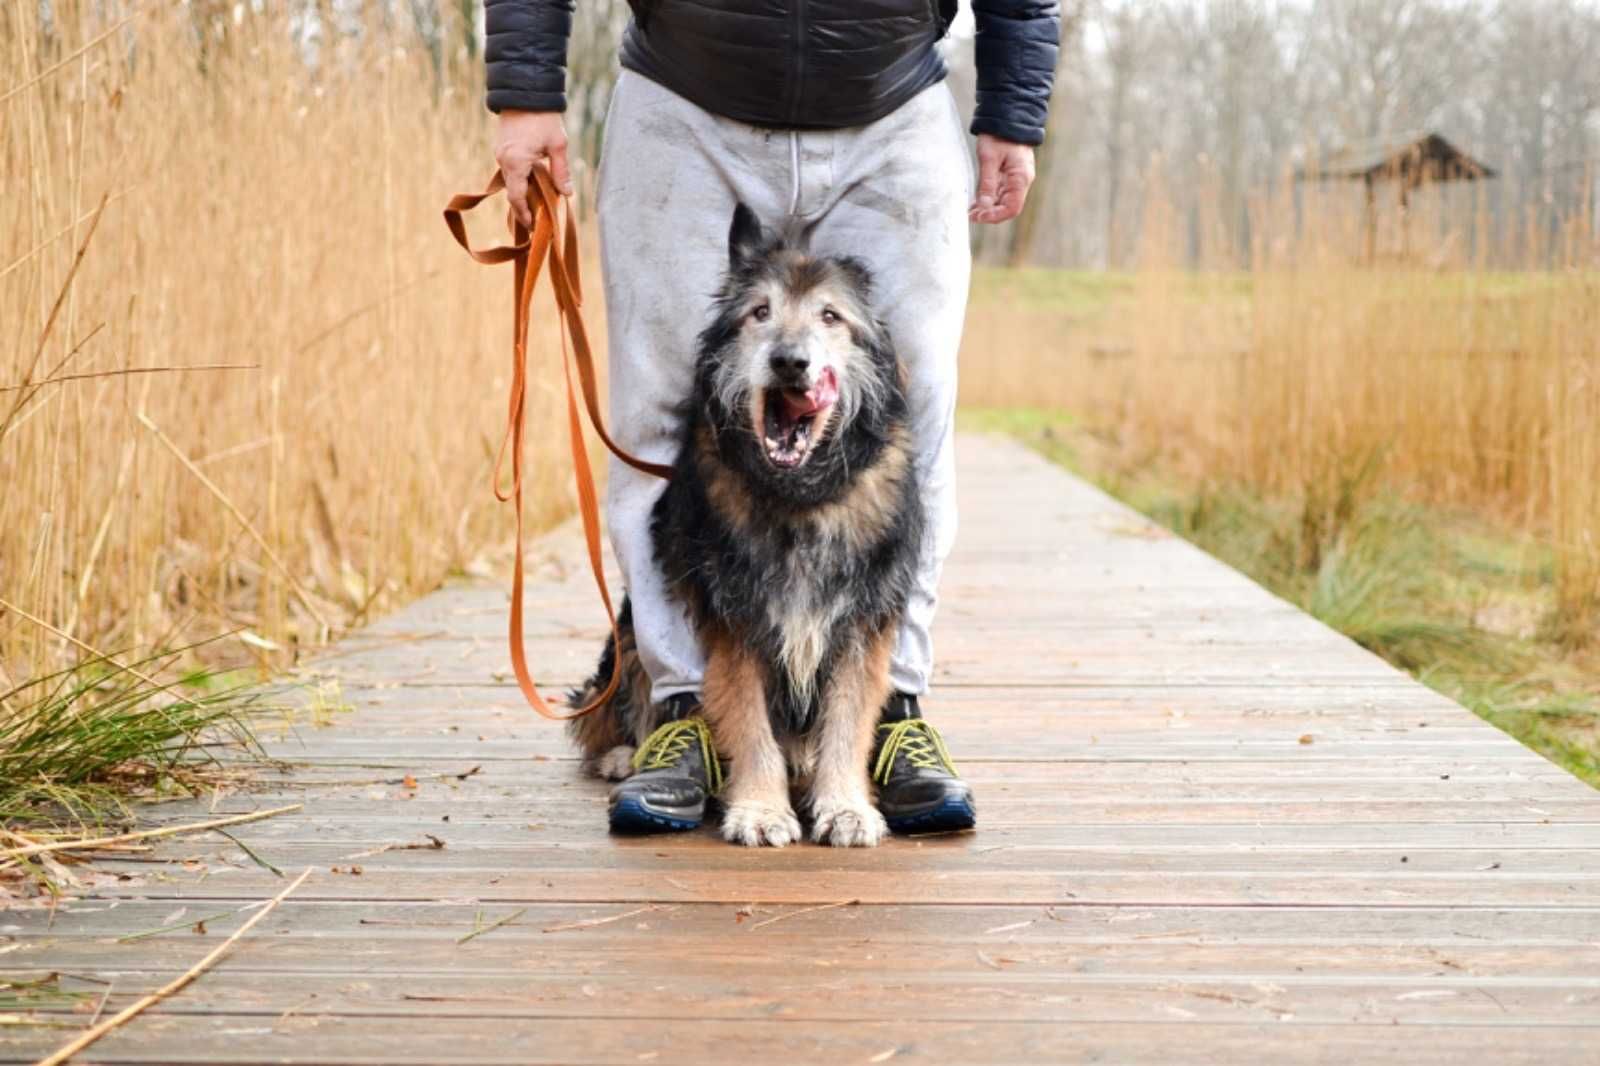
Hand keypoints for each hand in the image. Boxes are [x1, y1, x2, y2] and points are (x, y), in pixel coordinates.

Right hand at [493, 110, 572, 227]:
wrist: (525, 91)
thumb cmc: (543, 117)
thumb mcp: (558, 145)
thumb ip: (561, 171)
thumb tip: (566, 194)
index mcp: (516, 162)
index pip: (517, 197)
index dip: (524, 214)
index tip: (532, 226)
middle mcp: (504, 160)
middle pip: (512, 191)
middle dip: (523, 207)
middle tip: (537, 220)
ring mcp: (500, 153)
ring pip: (511, 181)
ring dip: (522, 192)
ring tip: (538, 204)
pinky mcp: (502, 147)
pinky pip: (510, 169)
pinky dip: (520, 179)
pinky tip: (533, 183)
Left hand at [969, 134, 1035, 224]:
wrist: (1007, 117)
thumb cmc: (999, 135)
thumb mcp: (989, 158)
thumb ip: (987, 183)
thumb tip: (983, 206)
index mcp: (1021, 178)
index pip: (1012, 208)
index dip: (995, 216)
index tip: (978, 217)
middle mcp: (1022, 181)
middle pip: (1008, 208)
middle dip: (989, 214)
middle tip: (970, 215)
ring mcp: (1016, 179)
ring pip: (1004, 202)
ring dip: (988, 208)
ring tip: (970, 211)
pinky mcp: (1010, 176)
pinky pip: (1001, 193)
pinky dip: (989, 199)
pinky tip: (976, 202)